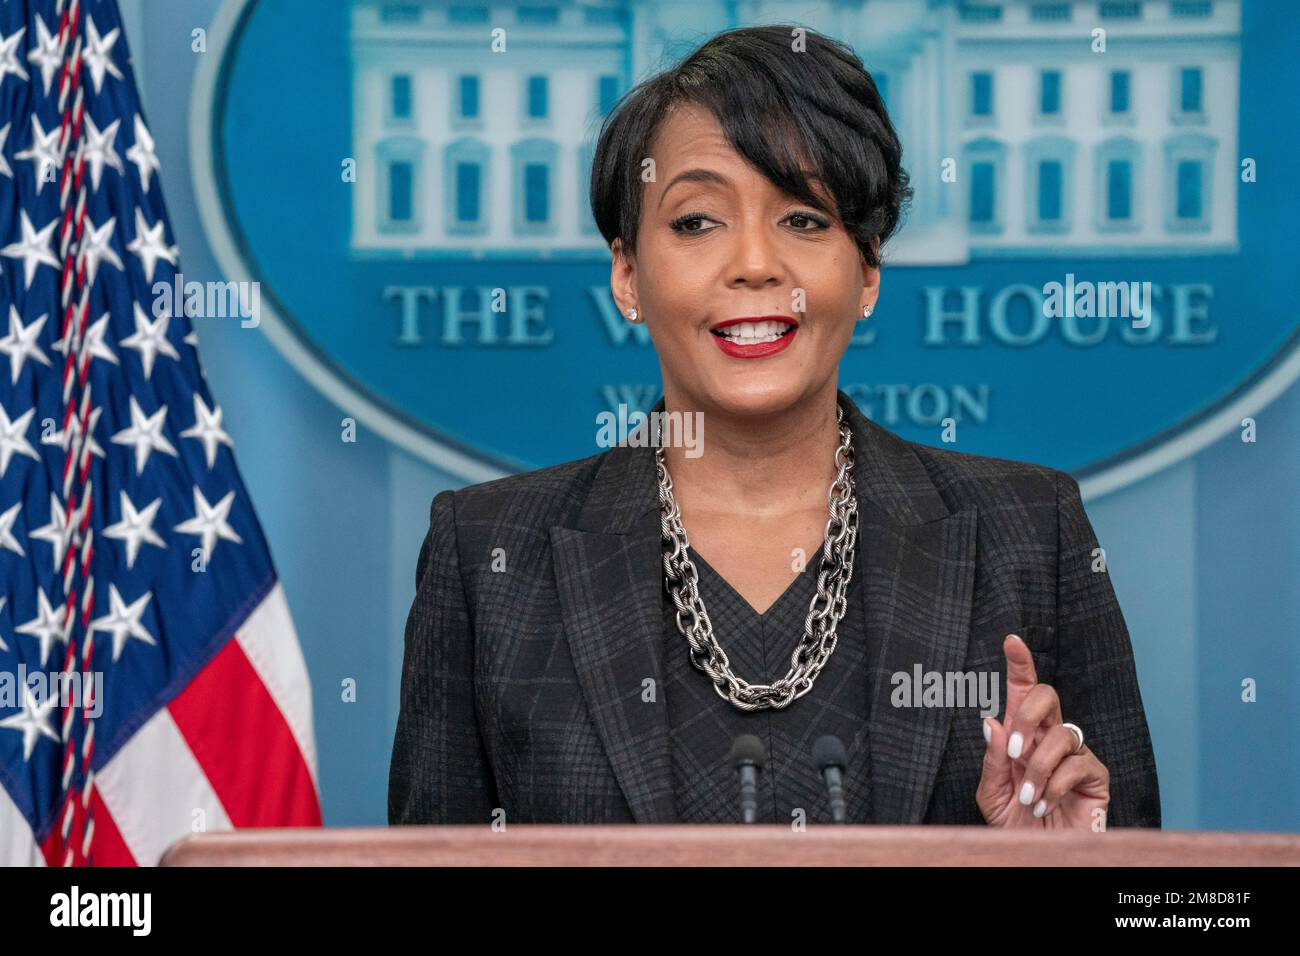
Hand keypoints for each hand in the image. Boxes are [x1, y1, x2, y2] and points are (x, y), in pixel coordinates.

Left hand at [976, 634, 1109, 829]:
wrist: (1034, 855)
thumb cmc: (1014, 824)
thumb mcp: (992, 793)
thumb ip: (992, 759)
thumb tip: (992, 721)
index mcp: (1021, 736)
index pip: (1022, 691)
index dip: (1020, 664)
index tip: (1011, 640)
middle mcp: (1049, 738)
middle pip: (1047, 695)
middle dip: (1028, 715)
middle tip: (1014, 751)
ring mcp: (1075, 755)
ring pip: (1060, 734)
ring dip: (1038, 767)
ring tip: (1028, 798)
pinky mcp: (1095, 776)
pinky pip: (1076, 764)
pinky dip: (1054, 785)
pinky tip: (1044, 804)